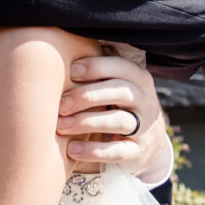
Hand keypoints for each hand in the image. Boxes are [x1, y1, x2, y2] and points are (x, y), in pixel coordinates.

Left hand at [56, 47, 172, 184]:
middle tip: (60, 104)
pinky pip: (117, 151)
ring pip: (119, 121)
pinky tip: (71, 149)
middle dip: (87, 96)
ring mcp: (145, 128)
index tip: (72, 71)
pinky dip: (93, 150)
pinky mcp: (138, 152)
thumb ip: (98, 73)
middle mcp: (146, 101)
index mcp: (139, 79)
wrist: (147, 144)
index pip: (122, 67)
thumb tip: (56, 52)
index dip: (97, 67)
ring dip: (87, 122)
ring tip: (61, 126)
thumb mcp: (115, 87)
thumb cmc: (118, 106)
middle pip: (121, 91)